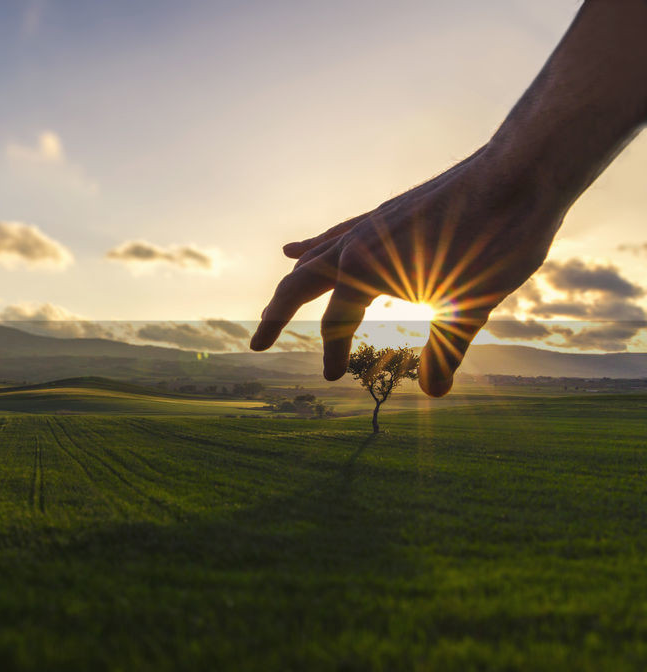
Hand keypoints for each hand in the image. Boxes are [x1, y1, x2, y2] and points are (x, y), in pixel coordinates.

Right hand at [248, 147, 560, 396]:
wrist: (519, 172)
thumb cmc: (498, 241)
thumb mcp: (472, 303)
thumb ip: (447, 349)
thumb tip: (434, 392)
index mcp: (365, 272)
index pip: (336, 325)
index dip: (334, 354)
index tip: (334, 379)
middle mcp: (355, 246)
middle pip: (298, 287)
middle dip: (275, 318)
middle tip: (256, 345)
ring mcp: (368, 225)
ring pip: (313, 258)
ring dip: (291, 285)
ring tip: (275, 306)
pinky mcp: (384, 214)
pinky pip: (334, 234)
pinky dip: (312, 246)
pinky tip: (296, 248)